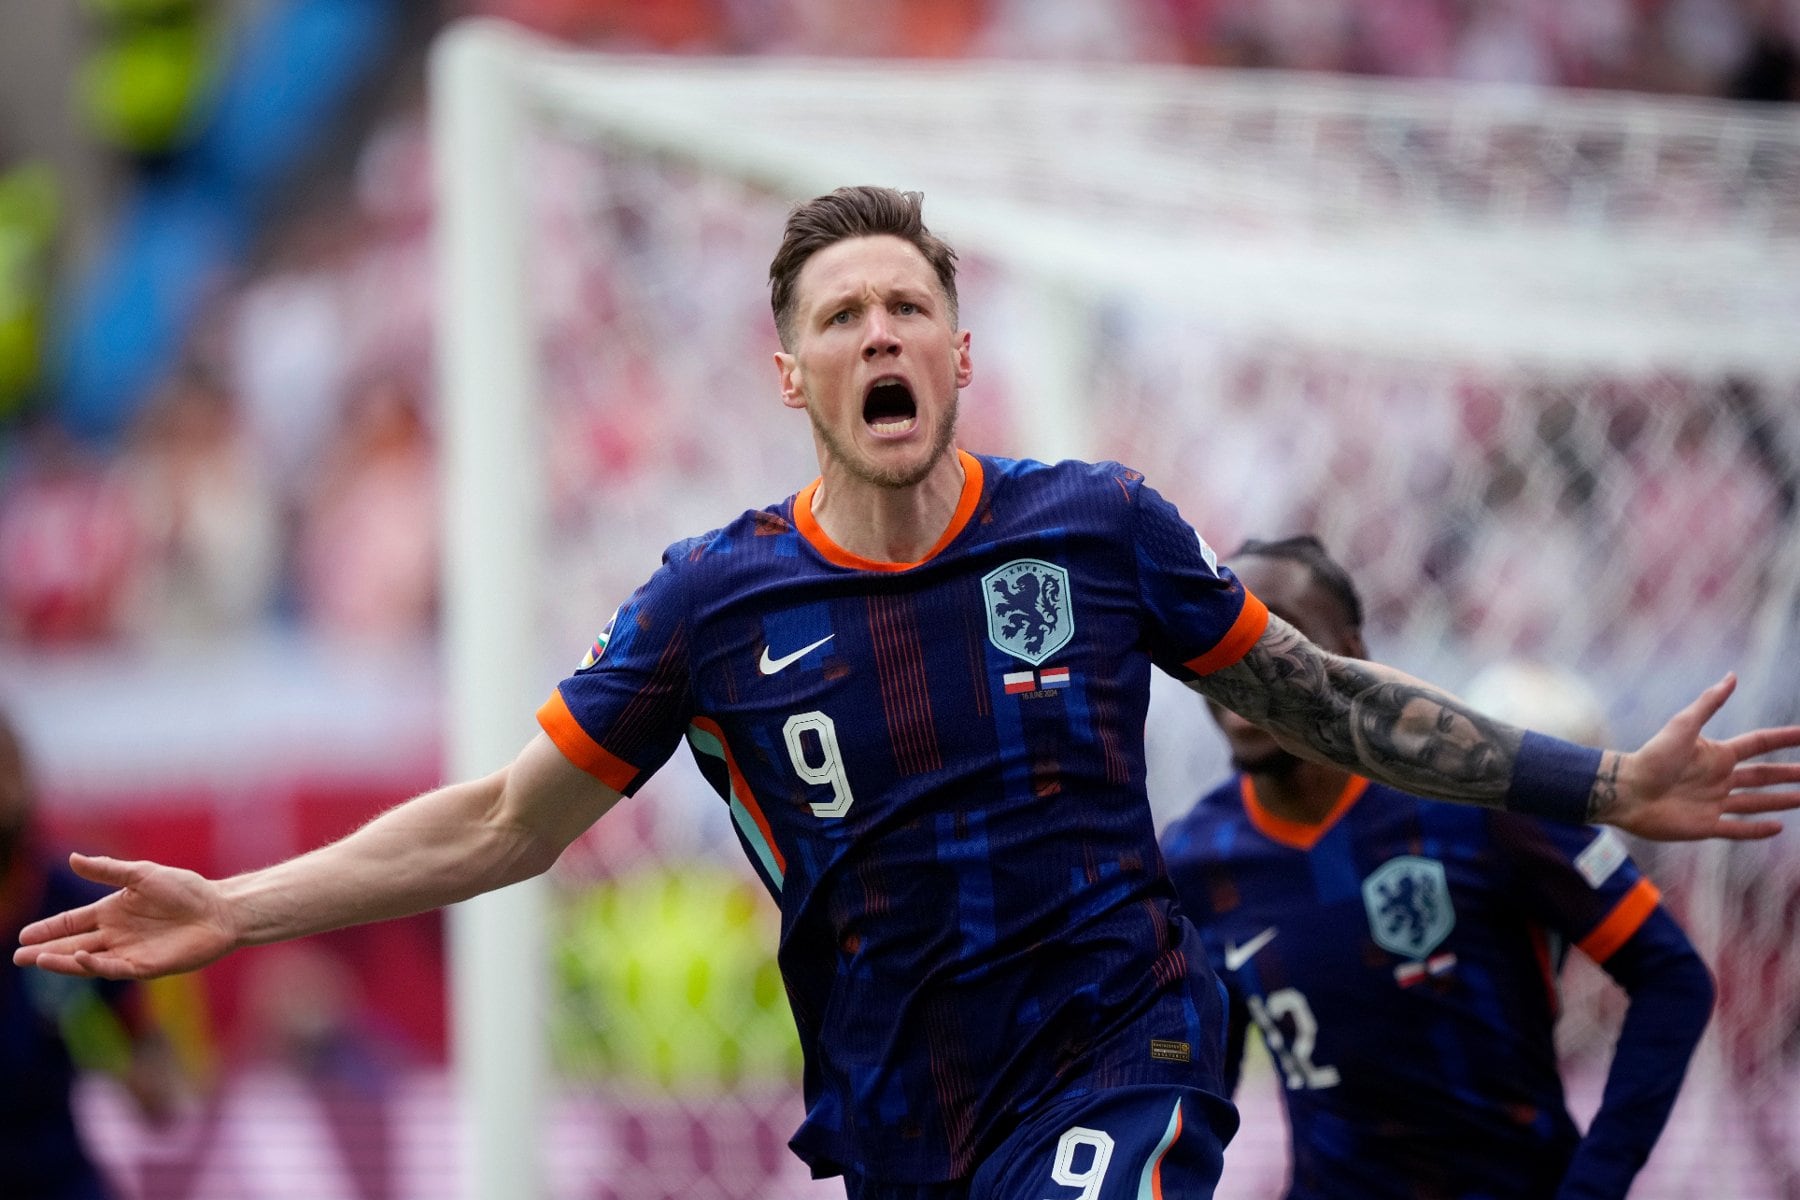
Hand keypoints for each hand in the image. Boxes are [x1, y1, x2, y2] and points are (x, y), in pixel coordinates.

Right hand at [12, 853, 237, 979]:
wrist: (219, 909)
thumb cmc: (185, 889)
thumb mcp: (142, 874)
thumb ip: (108, 869)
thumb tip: (73, 858)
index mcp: (112, 911)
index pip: (72, 922)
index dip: (49, 928)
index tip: (23, 935)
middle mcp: (115, 934)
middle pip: (72, 945)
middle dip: (45, 951)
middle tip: (19, 957)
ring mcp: (128, 951)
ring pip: (87, 960)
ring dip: (63, 962)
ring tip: (39, 960)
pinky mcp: (145, 966)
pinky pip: (114, 968)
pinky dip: (94, 965)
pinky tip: (78, 959)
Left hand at [1602, 674, 1799, 840]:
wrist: (1626, 791)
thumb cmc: (1652, 757)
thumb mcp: (1683, 726)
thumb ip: (1709, 703)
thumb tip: (1732, 676)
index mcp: (1716, 754)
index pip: (1758, 744)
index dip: (1783, 738)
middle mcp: (1718, 778)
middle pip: (1763, 775)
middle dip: (1789, 774)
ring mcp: (1713, 803)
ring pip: (1756, 802)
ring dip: (1782, 800)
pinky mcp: (1705, 826)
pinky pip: (1737, 829)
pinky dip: (1758, 829)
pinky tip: (1779, 827)